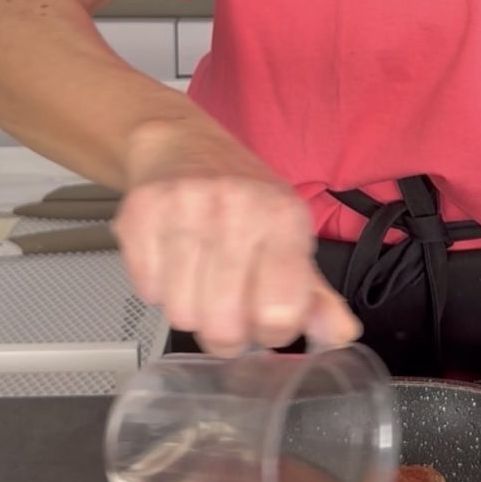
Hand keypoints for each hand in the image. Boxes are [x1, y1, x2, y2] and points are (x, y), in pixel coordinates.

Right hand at [113, 119, 360, 355]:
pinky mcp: (139, 214)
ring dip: (192, 312)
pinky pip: (148, 292)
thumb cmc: (245, 201)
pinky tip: (174, 266)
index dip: (274, 333)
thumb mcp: (292, 239)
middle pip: (224, 323)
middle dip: (227, 337)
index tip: (269, 325)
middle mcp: (237, 209)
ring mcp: (185, 209)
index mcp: (284, 218)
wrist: (182, 144)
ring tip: (201, 283)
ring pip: (182, 313)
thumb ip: (316, 295)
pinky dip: (159, 291)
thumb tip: (341, 334)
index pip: (279, 311)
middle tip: (229, 319)